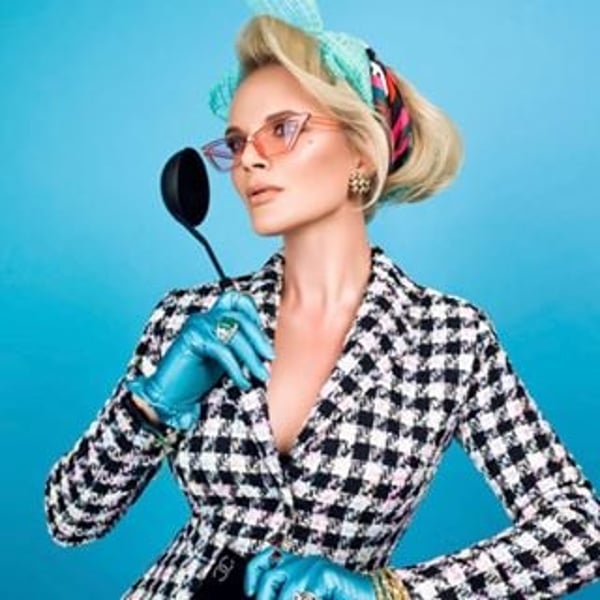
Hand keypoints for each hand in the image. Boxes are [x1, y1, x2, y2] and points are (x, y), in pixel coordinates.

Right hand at [126, 289, 273, 428]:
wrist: (169, 398)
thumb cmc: (197, 380)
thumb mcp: (226, 359)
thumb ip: (241, 349)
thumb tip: (267, 350)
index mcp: (212, 319)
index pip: (236, 300)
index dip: (252, 312)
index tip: (263, 336)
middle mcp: (204, 318)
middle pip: (239, 316)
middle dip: (258, 338)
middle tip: (269, 358)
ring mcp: (197, 326)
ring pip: (234, 334)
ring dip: (251, 356)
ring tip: (261, 375)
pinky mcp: (192, 339)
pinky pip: (222, 350)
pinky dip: (236, 368)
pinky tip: (242, 382)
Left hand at [244, 546, 375, 599]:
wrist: (372, 597)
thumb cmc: (338, 599)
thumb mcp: (307, 598)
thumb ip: (289, 596)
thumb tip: (258, 596)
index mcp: (296, 566)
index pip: (264, 559)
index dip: (252, 575)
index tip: (248, 593)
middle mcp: (303, 561)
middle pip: (270, 574)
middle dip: (264, 597)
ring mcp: (314, 565)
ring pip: (285, 586)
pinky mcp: (326, 573)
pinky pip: (305, 592)